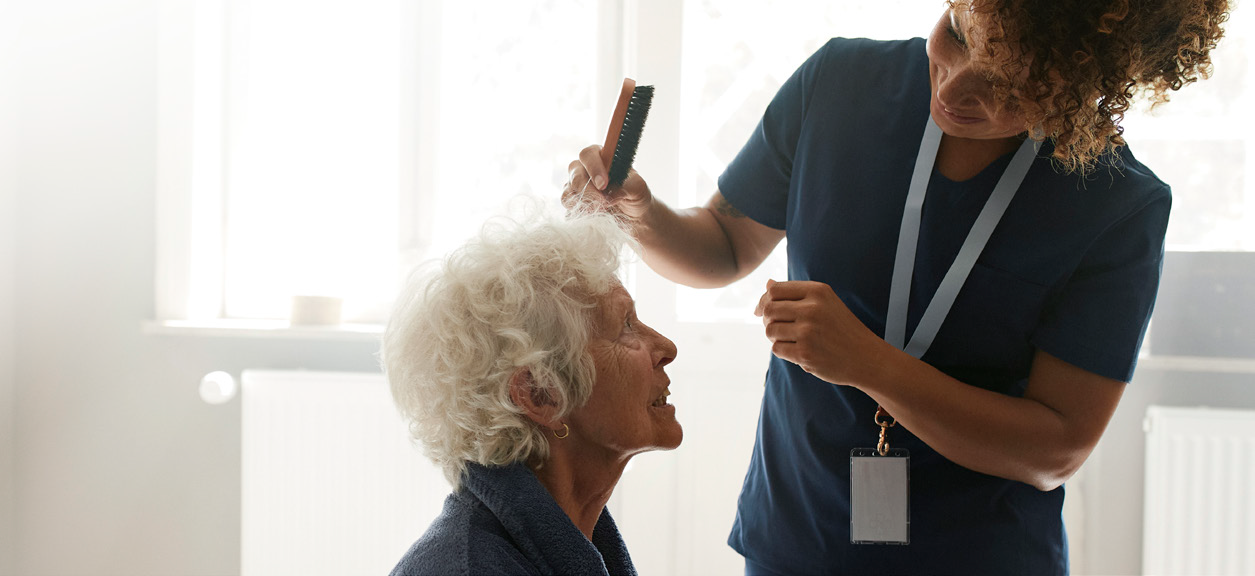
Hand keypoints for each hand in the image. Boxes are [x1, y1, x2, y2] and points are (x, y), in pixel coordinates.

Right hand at [561, 144, 652, 220]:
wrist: (634, 216)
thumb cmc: (636, 195)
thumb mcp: (638, 188)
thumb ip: (626, 186)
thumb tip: (609, 194)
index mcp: (601, 158)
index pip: (588, 155)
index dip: (593, 168)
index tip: (603, 184)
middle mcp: (584, 170)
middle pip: (575, 174)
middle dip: (588, 190)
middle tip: (603, 203)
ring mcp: (576, 188)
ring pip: (568, 193)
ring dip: (583, 204)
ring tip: (601, 211)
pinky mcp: (574, 205)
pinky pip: (568, 210)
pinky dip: (580, 214)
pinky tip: (594, 217)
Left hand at [754, 279, 888, 386]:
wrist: (865, 357)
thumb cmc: (841, 328)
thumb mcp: (825, 303)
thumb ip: (795, 293)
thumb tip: (767, 284)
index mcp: (817, 292)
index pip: (774, 290)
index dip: (764, 300)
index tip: (762, 311)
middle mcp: (812, 309)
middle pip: (769, 309)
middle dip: (767, 320)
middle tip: (779, 327)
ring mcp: (808, 332)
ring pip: (770, 330)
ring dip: (776, 337)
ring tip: (793, 340)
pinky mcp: (805, 354)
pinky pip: (776, 349)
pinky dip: (783, 351)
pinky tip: (799, 351)